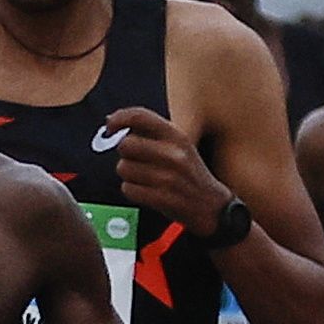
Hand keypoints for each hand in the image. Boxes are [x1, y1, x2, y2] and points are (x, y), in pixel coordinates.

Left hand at [100, 106, 222, 228]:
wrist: (212, 206)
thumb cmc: (190, 174)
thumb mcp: (179, 146)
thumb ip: (151, 133)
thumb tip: (113, 121)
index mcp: (177, 136)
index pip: (140, 116)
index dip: (119, 119)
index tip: (110, 126)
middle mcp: (173, 154)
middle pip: (126, 144)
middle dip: (125, 154)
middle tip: (137, 161)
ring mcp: (168, 177)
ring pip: (124, 168)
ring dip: (129, 175)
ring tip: (146, 179)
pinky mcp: (162, 198)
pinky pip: (128, 189)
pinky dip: (133, 191)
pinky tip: (147, 191)